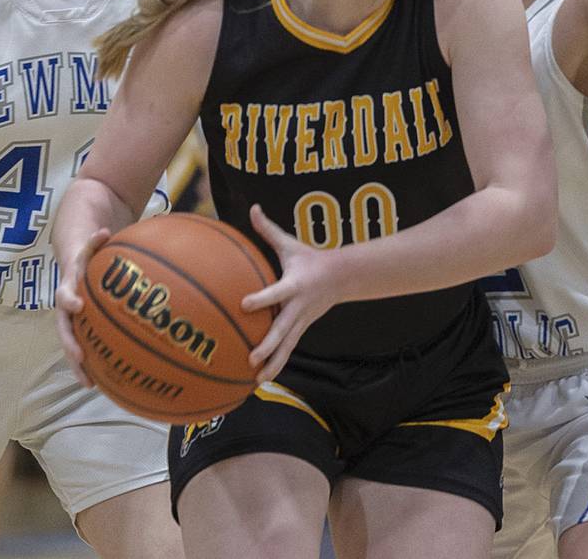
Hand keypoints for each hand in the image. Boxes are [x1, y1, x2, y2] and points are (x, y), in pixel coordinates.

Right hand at [55, 226, 112, 387]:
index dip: (69, 299)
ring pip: (72, 344)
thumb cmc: (86, 253)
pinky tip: (106, 381)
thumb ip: (94, 241)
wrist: (73, 259)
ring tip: (89, 383)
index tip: (77, 306)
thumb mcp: (89, 243)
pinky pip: (86, 346)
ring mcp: (73, 319)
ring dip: (78, 364)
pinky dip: (92, 363)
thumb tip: (105, 231)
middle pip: (64, 328)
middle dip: (70, 344)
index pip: (64, 293)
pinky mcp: (82, 327)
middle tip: (80, 359)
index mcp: (68, 286)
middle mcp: (67, 306)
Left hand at [239, 205, 340, 383]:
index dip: (261, 299)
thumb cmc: (310, 258)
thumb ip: (268, 229)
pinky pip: (288, 350)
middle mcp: (298, 307)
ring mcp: (302, 321)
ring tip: (256, 380)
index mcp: (294, 285)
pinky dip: (276, 364)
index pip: (276, 293)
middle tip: (252, 357)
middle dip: (268, 344)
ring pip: (287, 347)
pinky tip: (261, 379)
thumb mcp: (290, 244)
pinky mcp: (302, 329)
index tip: (244, 305)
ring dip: (273, 364)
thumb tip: (253, 207)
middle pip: (283, 329)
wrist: (343, 277)